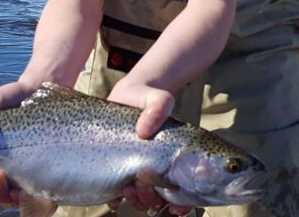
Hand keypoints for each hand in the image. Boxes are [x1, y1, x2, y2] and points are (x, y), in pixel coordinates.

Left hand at [105, 82, 191, 214]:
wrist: (125, 95)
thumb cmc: (147, 98)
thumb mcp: (158, 98)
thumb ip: (159, 106)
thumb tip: (145, 130)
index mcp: (173, 159)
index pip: (184, 190)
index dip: (182, 202)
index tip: (174, 201)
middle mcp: (158, 169)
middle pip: (161, 199)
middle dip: (153, 199)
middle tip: (143, 184)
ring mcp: (137, 171)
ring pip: (142, 200)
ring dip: (137, 200)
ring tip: (128, 187)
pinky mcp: (116, 171)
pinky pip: (118, 196)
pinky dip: (117, 200)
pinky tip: (114, 197)